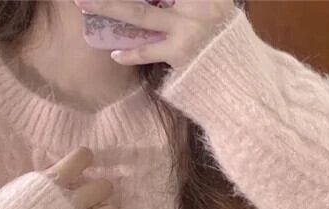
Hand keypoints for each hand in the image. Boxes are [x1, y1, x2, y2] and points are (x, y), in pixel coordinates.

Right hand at [45, 145, 120, 208]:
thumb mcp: (16, 194)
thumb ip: (41, 186)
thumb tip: (53, 179)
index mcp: (53, 182)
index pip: (83, 156)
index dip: (83, 160)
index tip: (79, 167)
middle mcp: (72, 202)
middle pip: (105, 186)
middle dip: (98, 191)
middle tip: (87, 199)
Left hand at [73, 0, 238, 71]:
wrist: (244, 81)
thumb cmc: (225, 46)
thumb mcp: (217, 10)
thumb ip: (191, 2)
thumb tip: (159, 2)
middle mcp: (197, 2)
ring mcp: (188, 27)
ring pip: (140, 14)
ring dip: (109, 7)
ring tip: (84, 3)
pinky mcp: (181, 52)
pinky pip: (147, 50)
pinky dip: (130, 53)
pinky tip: (114, 54)